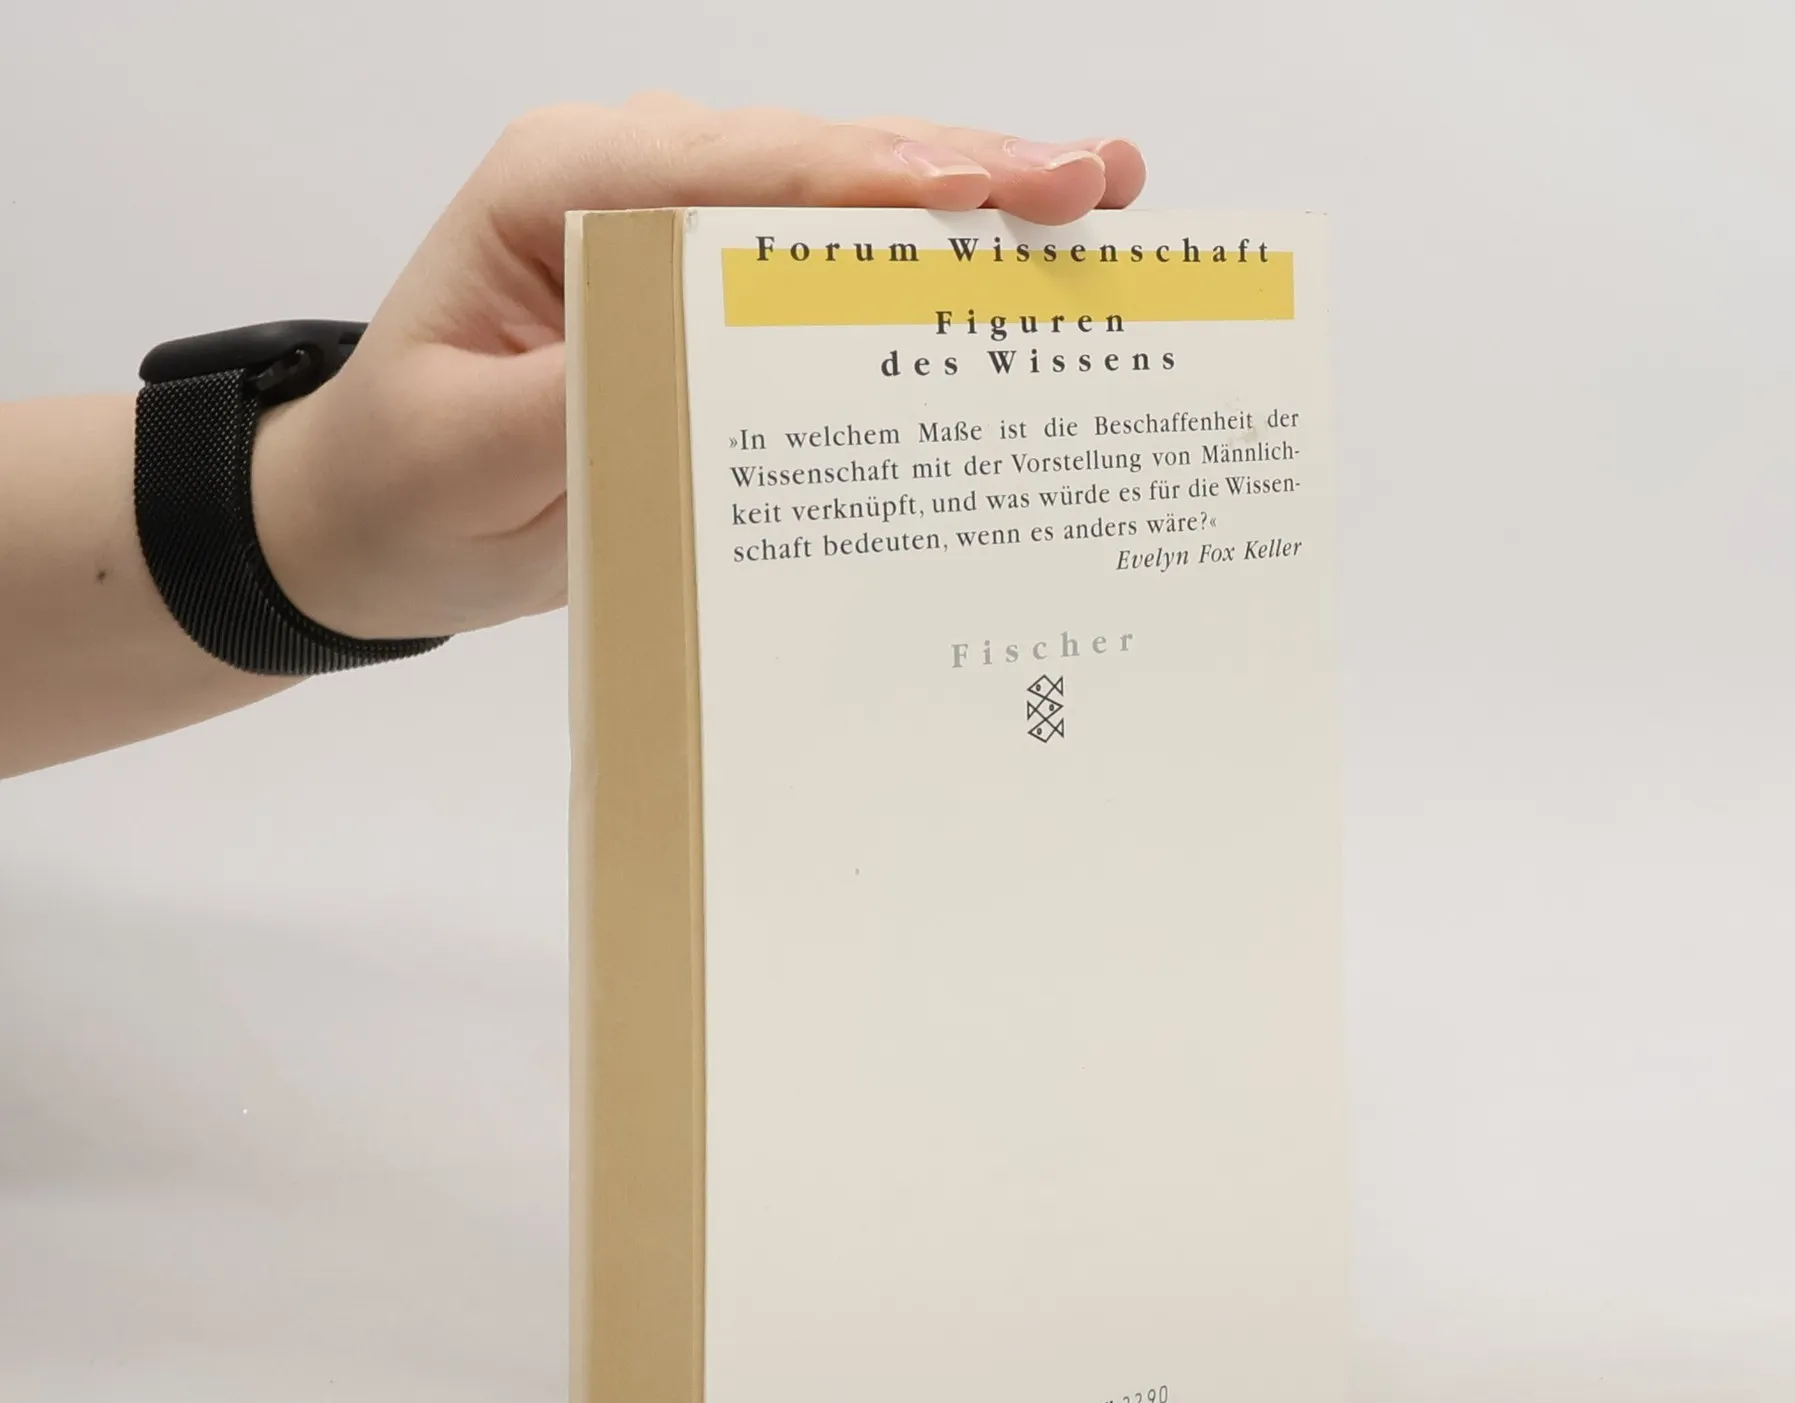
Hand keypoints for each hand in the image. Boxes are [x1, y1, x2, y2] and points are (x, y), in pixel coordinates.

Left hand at [251, 97, 1146, 641]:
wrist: (372, 522)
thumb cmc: (406, 482)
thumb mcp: (471, 451)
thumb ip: (583, 396)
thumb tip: (712, 354)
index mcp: (562, 189)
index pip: (738, 168)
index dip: (873, 182)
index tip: (993, 193)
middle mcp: (631, 184)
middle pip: (816, 162)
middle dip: (958, 173)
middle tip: (1094, 180)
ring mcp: (680, 235)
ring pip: (840, 201)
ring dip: (966, 206)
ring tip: (1095, 199)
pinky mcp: (711, 298)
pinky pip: (826, 269)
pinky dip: (920, 270)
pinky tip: (1010, 263)